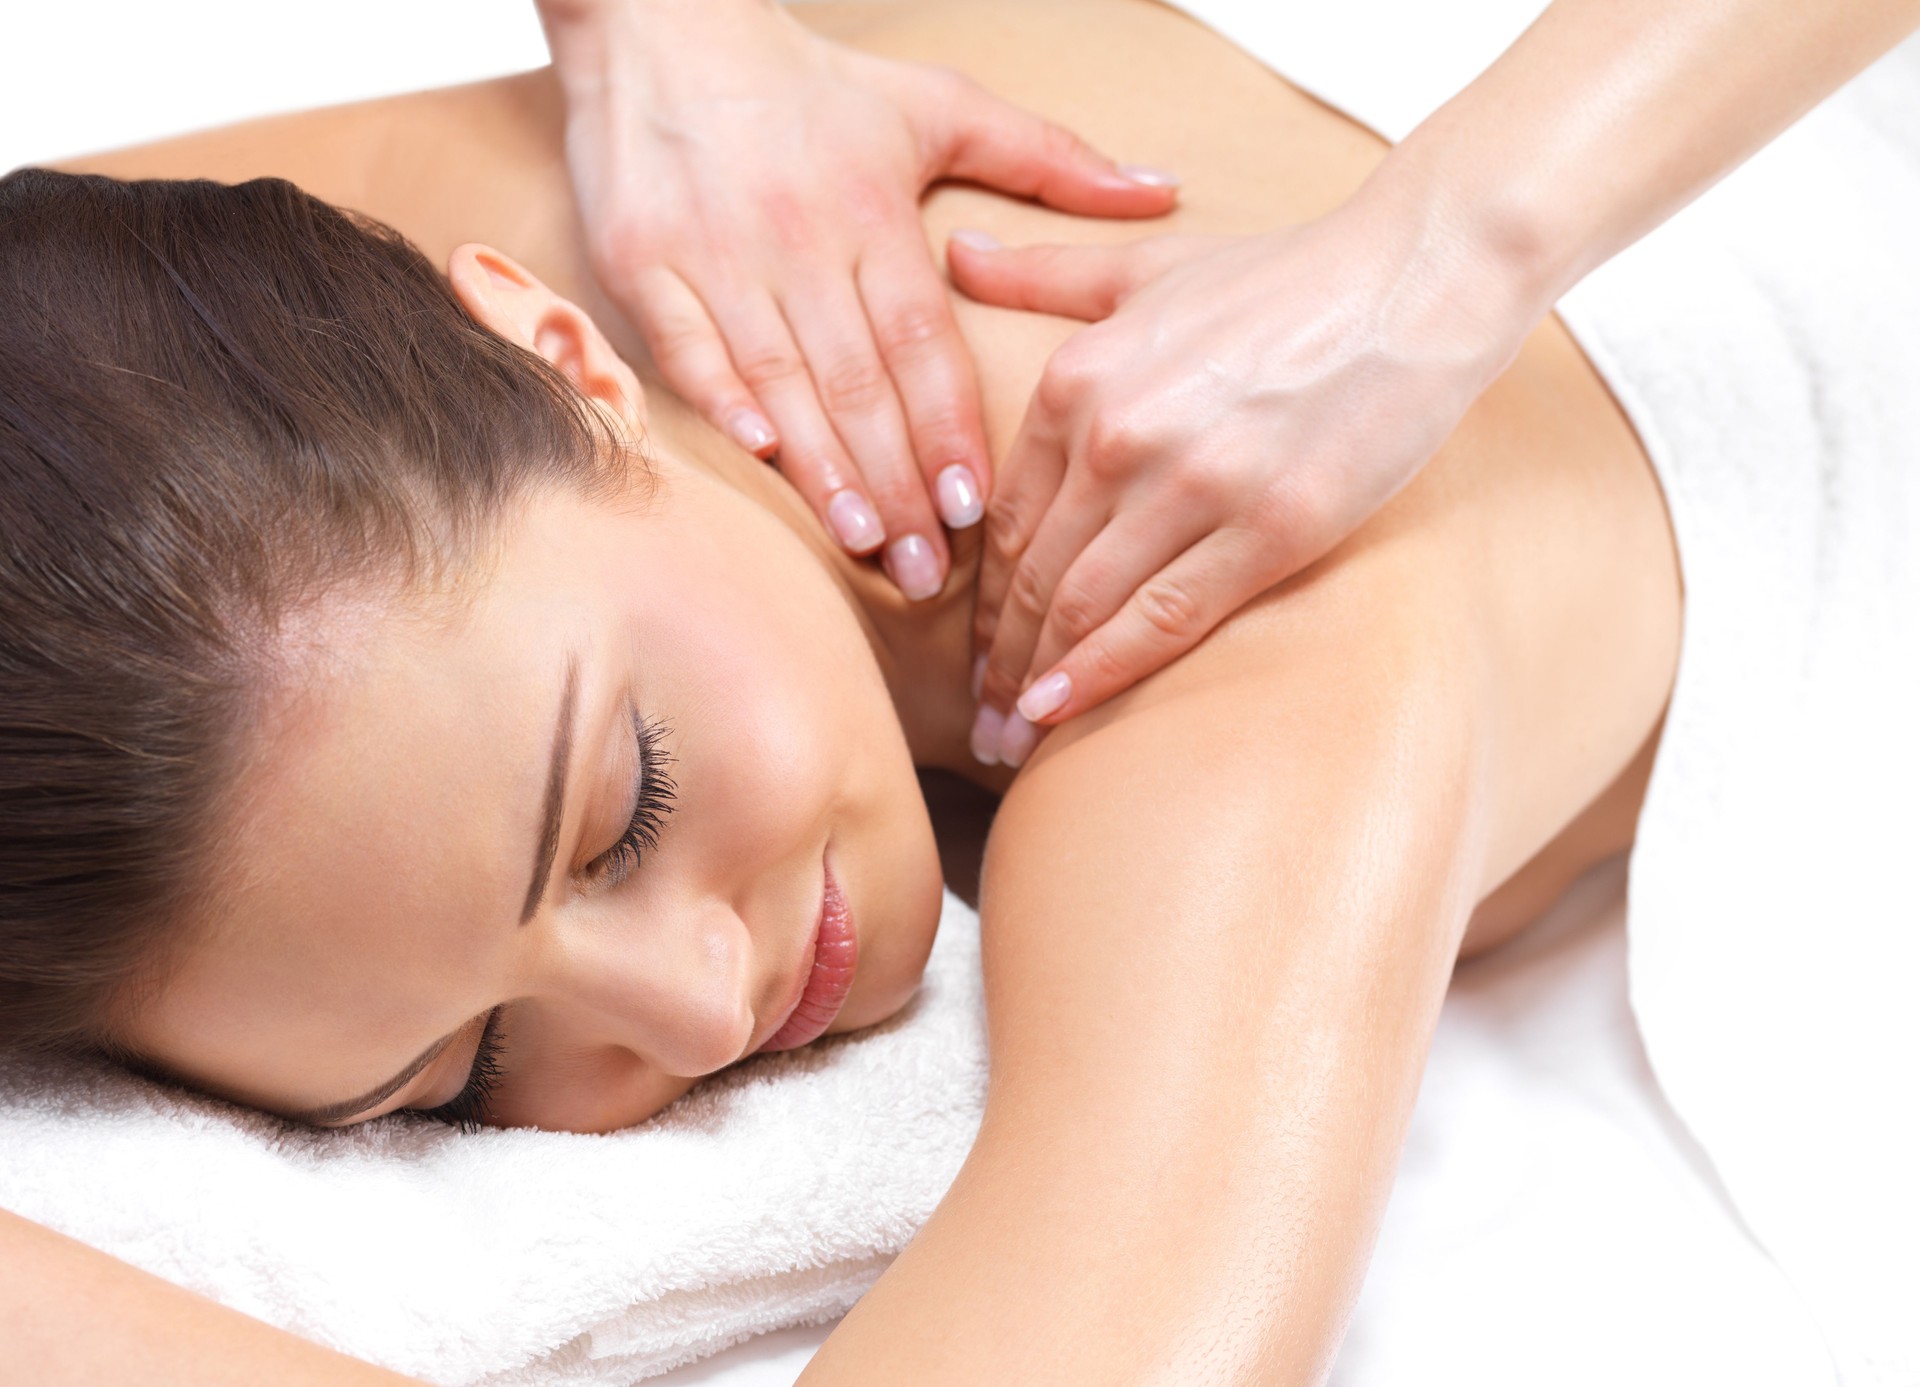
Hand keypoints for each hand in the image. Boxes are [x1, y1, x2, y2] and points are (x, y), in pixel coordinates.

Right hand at [541, 0, 1177, 598]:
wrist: (661, 20)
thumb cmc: (810, 83)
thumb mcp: (939, 106)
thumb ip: (1051, 159)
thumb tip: (1161, 190)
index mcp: (873, 210)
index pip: (922, 341)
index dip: (949, 427)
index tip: (976, 507)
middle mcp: (798, 236)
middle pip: (857, 379)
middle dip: (897, 482)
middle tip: (929, 570)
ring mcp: (714, 251)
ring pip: (778, 377)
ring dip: (823, 466)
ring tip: (864, 541)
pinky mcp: (642, 260)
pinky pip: (684, 346)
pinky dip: (721, 401)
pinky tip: (761, 462)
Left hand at [948, 188, 1541, 765]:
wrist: (1414, 275)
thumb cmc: (1281, 276)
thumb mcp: (1147, 265)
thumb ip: (1044, 274)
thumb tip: (955, 252)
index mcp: (1078, 378)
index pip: (1005, 520)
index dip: (980, 598)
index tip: (971, 650)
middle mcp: (1119, 434)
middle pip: (1034, 575)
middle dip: (997, 658)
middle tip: (979, 719)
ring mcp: (1194, 483)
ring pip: (1084, 607)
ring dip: (1037, 681)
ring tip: (1010, 738)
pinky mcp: (1271, 527)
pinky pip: (1163, 619)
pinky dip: (1102, 674)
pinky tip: (1060, 715)